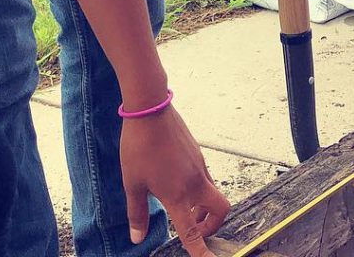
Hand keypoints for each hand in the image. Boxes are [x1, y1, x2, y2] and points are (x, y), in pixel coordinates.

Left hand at [121, 106, 230, 255]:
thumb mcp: (133, 184)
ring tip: (183, 206)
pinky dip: (198, 188)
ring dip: (204, 207)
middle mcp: (195, 182)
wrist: (150, 110)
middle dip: (213, 225)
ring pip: (213, 192)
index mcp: (178, 195)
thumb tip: (138, 237)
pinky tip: (177, 180)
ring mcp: (199, 165)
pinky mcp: (198, 153)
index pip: (193, 232)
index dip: (201, 251)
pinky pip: (205, 177)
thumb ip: (137, 213)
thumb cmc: (139, 148)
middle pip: (220, 210)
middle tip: (196, 229)